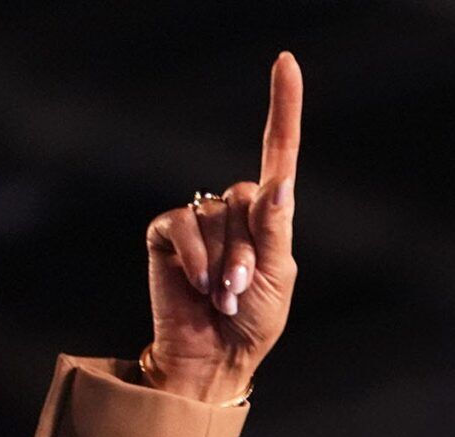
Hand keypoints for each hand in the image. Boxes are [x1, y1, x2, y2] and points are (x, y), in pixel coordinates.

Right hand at [140, 52, 300, 402]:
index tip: (286, 62)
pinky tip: (198, 286)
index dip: (283, 107)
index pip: (279, 153)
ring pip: (216, 218)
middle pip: (246, 200)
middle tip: (242, 293)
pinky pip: (182, 225)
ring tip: (222, 297)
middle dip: (248, 252)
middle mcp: (234, 209)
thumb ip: (274, 229)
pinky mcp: (167, 231)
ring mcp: (199, 219)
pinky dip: (194, 258)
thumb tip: (278, 185)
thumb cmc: (253, 322)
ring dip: (223, 265)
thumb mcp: (277, 277)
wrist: (213, 356)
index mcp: (269, 216)